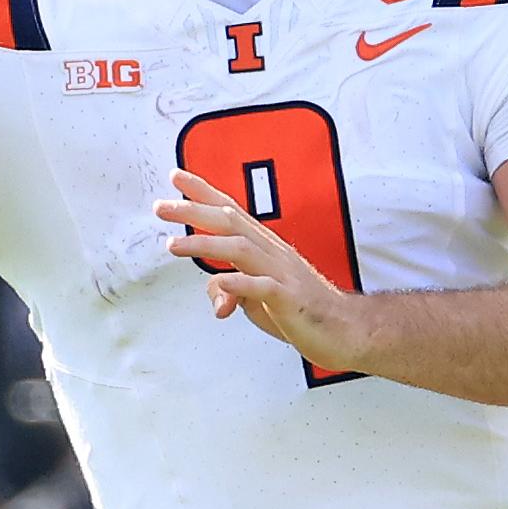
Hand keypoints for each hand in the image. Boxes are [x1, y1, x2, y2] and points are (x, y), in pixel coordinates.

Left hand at [159, 169, 375, 375]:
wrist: (346, 330)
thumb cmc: (302, 310)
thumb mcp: (256, 300)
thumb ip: (231, 290)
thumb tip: (216, 290)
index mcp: (265, 247)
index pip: (231, 211)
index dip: (204, 192)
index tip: (177, 177)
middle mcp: (272, 252)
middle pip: (230, 221)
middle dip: (193, 211)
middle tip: (161, 206)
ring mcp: (282, 273)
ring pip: (240, 248)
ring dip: (204, 244)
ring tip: (173, 245)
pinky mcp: (289, 298)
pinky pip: (261, 287)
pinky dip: (238, 284)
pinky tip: (220, 282)